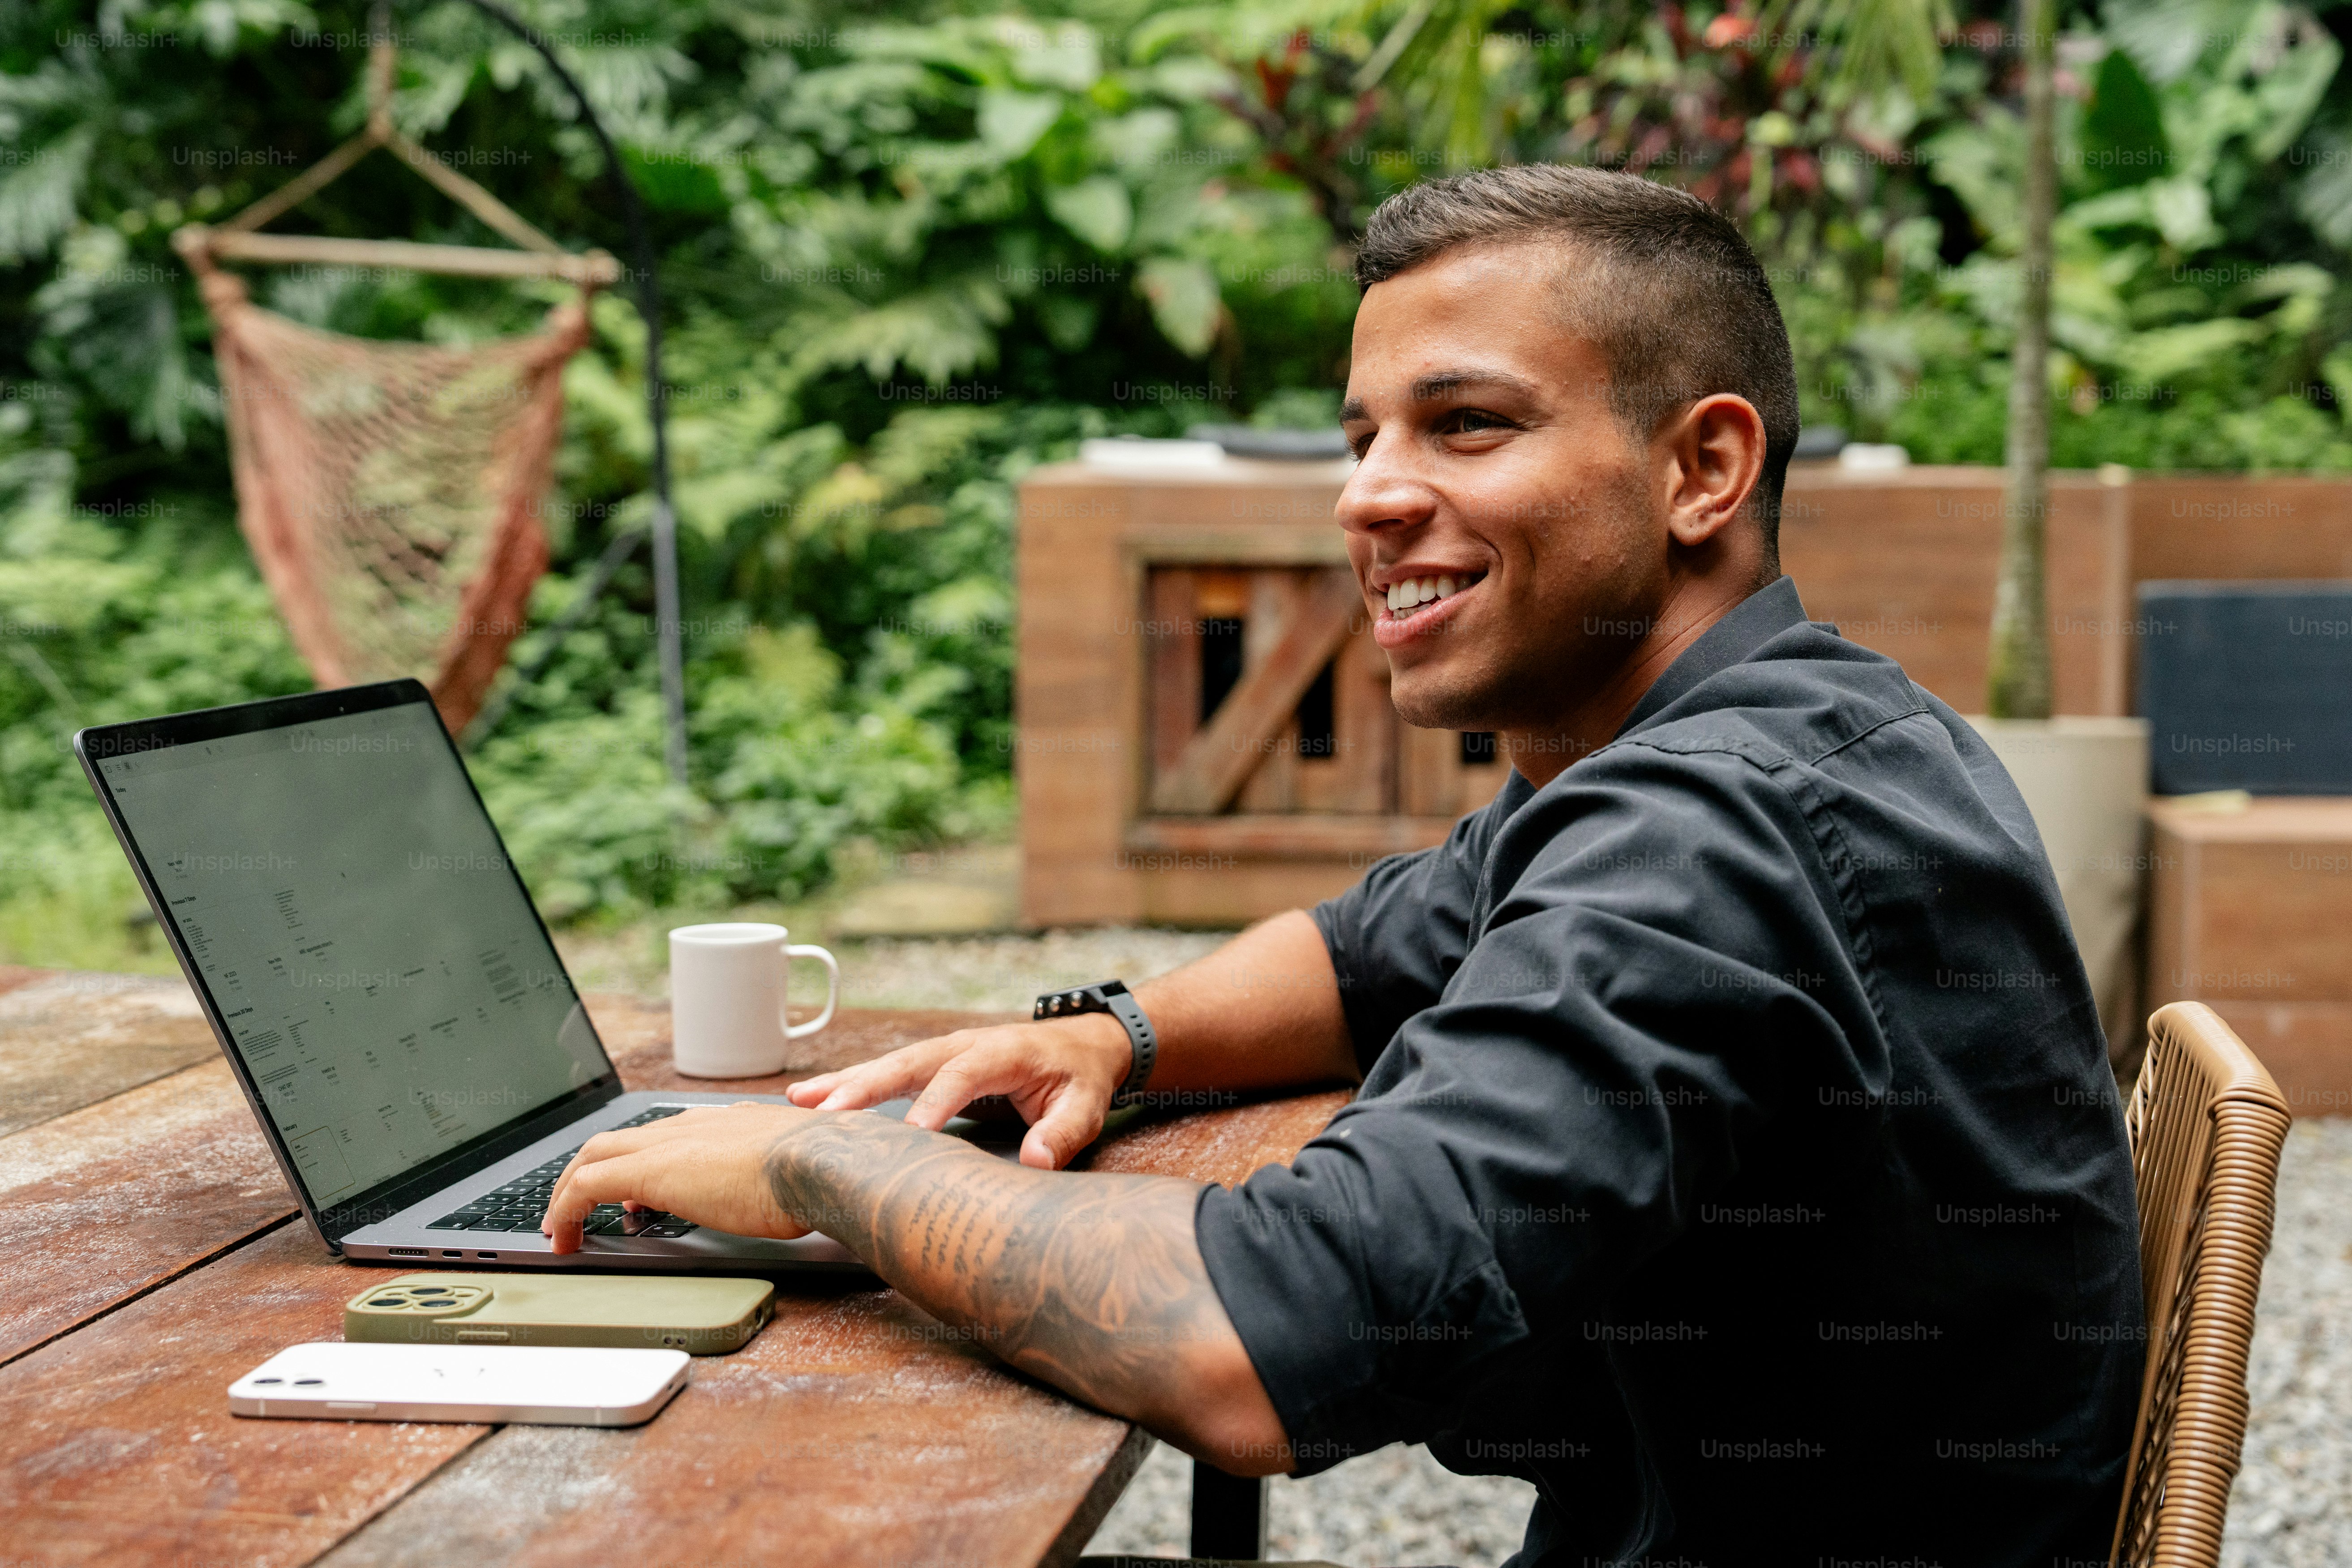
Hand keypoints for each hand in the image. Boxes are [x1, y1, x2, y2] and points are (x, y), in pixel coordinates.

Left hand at [541, 1103, 817, 1252]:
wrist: (820, 1161)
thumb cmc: (820, 1170)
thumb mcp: (791, 1171)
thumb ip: (774, 1174)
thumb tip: (778, 1192)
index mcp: (723, 1125)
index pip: (662, 1136)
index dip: (638, 1162)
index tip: (630, 1194)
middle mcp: (690, 1125)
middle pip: (616, 1140)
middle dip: (588, 1172)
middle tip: (574, 1207)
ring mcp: (668, 1143)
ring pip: (593, 1155)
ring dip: (569, 1190)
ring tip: (559, 1226)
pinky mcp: (649, 1170)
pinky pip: (586, 1185)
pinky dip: (565, 1209)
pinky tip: (562, 1238)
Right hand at [785, 1013, 1132, 1170]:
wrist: (1082, 1044)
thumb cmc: (1079, 1078)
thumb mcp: (1086, 1105)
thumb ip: (1062, 1133)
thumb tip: (1034, 1163)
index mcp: (1001, 1052)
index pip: (962, 1075)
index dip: (935, 1102)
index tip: (910, 1134)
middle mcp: (964, 1046)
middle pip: (909, 1063)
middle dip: (865, 1086)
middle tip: (825, 1111)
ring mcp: (944, 1053)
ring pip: (889, 1066)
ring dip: (845, 1083)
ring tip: (799, 1102)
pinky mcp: (932, 1067)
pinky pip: (888, 1075)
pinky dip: (851, 1085)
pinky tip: (811, 1100)